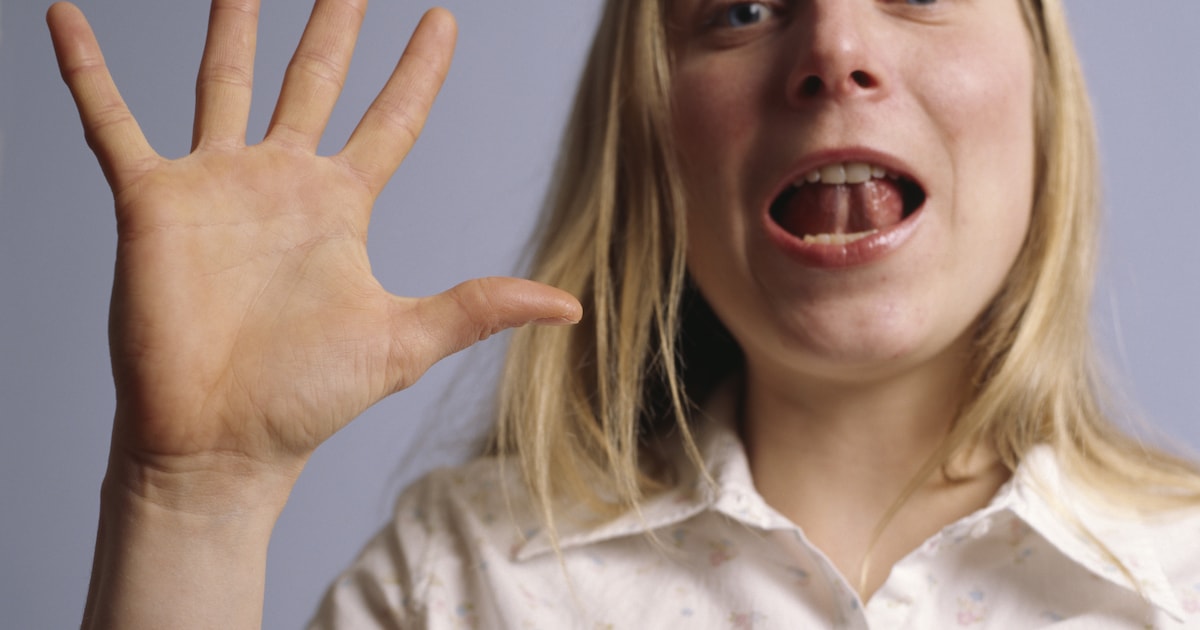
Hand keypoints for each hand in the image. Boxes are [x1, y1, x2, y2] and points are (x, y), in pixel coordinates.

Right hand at [48, 0, 580, 495]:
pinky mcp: (153, 202)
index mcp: (340, 207)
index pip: (391, 120)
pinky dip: (87, 72)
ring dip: (230, 27)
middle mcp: (280, 184)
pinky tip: (66, 17)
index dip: (418, 70)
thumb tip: (571, 307)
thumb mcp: (405, 340)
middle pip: (314, 80)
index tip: (444, 19)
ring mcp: (215, 186)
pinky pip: (111, 122)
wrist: (221, 442)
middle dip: (333, 23)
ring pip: (223, 82)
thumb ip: (481, 308)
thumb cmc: (308, 398)